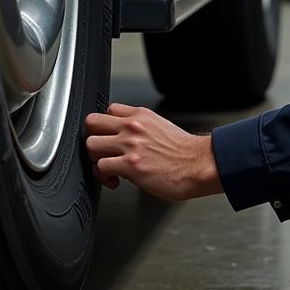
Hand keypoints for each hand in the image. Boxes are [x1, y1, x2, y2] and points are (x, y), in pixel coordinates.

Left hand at [84, 103, 222, 201]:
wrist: (198, 165)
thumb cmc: (184, 152)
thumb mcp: (161, 127)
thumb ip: (141, 128)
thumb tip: (126, 137)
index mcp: (142, 116)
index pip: (108, 110)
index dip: (105, 126)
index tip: (108, 137)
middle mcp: (133, 127)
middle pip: (92, 123)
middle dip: (94, 139)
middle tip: (102, 151)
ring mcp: (130, 145)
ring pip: (91, 145)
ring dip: (96, 159)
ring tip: (108, 167)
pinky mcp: (130, 165)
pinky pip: (100, 167)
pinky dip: (104, 176)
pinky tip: (115, 179)